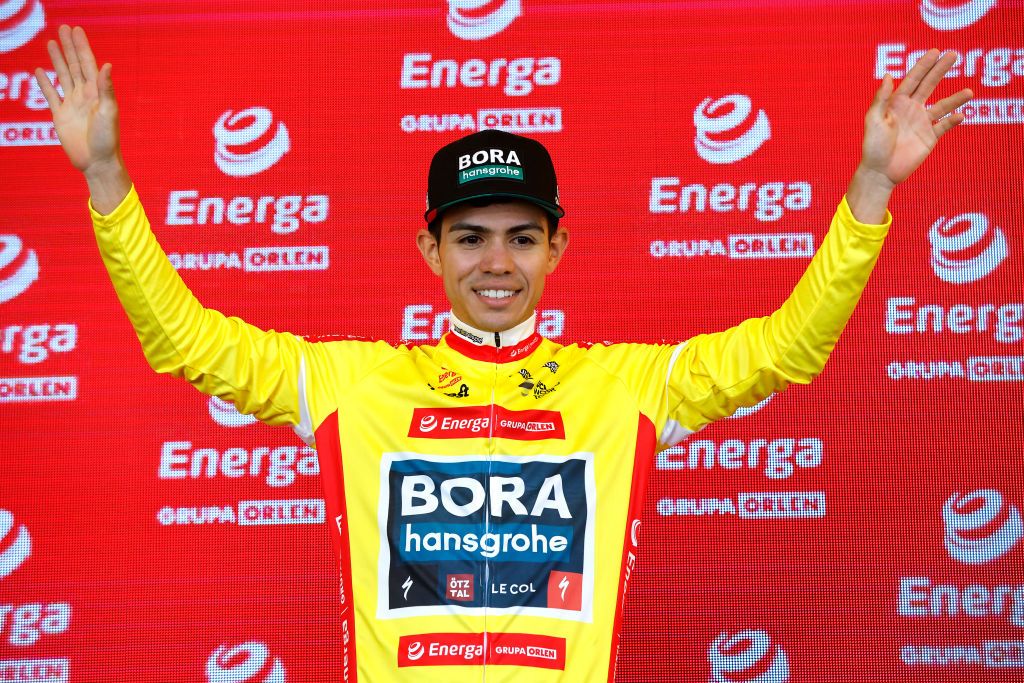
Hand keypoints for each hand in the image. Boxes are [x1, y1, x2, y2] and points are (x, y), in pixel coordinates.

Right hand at [35, 25, 120, 174]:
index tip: (75, 30)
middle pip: (75, 66)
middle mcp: (85, 96)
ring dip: (57, 60)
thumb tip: (107, 65)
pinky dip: (45, 84)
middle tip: (62, 29)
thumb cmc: (107, 139)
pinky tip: (39, 71)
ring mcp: (72, 105)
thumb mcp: (108, 112)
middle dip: (69, 48)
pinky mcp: (61, 116)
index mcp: (98, 93)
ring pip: (63, 77)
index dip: (81, 47)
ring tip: (51, 43)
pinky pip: (51, 96)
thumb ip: (105, 89)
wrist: (97, 162)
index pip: (88, 64)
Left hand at [860, 49, 972, 187]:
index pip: (912, 80)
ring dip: (955, 98)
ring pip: (942, 106)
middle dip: (940, 70)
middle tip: (953, 55)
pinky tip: (961, 115)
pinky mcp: (929, 138)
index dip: (923, 66)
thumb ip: (881, 99)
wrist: (880, 172)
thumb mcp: (874, 120)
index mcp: (896, 103)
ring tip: (969, 92)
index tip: (935, 52)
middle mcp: (911, 109)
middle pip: (929, 85)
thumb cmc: (873, 146)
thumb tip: (889, 75)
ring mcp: (922, 123)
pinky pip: (944, 126)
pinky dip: (953, 121)